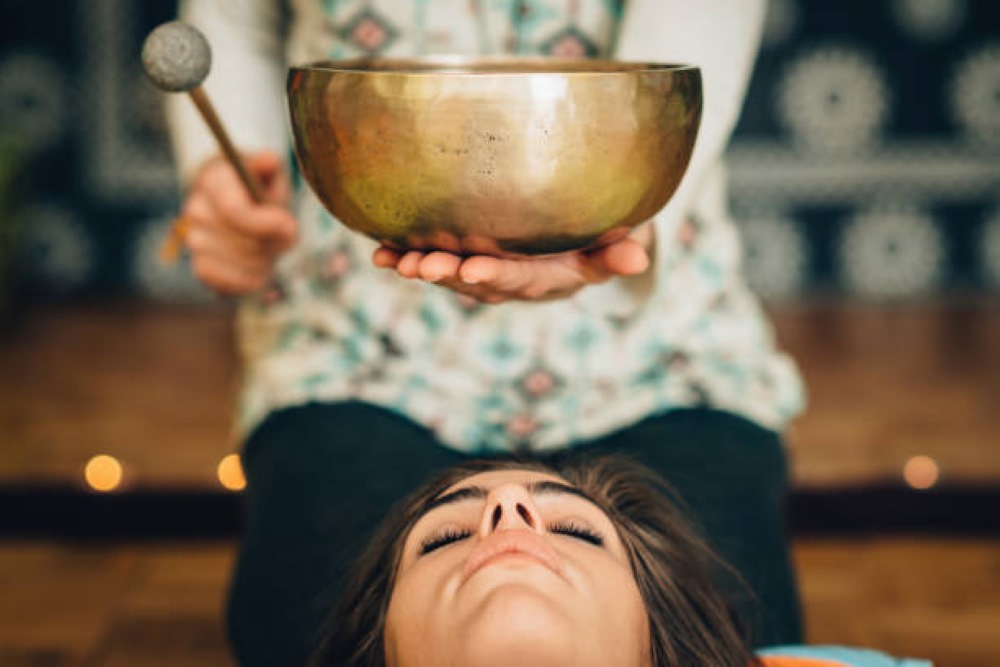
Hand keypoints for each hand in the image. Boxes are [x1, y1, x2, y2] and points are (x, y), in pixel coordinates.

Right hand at [180, 151, 297, 294]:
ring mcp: (194, 240)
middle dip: (271, 243)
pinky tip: (258, 268)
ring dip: (263, 262)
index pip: (234, 211)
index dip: (267, 224)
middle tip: (281, 236)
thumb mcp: (269, 171)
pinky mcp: (200, 268)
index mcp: (213, 180)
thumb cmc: (259, 188)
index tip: (288, 224)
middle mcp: (196, 209)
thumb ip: (270, 166)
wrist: (243, 207)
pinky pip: (224, 284)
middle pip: (241, 242)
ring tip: (268, 249)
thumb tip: (268, 161)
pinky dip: (248, 281)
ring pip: (236, 264)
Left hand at [372, 224, 653, 303]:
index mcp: (545, 278)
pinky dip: (402, 258)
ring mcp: (484, 272)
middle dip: (447, 274)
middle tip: (421, 267)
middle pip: (475, 282)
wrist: (576, 245)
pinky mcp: (463, 259)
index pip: (519, 279)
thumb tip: (639, 259)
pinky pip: (432, 262)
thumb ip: (618, 253)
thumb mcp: (615, 243)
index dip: (495, 275)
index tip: (472, 269)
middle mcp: (510, 281)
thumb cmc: (599, 238)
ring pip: (449, 275)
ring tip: (392, 262)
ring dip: (420, 268)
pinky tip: (376, 253)